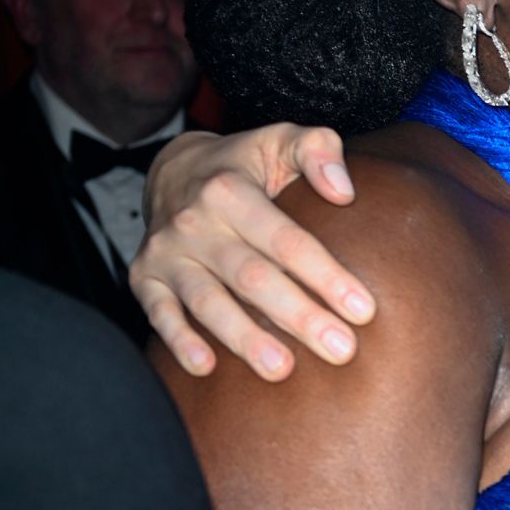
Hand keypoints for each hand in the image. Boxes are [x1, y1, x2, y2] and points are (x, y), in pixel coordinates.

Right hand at [133, 124, 372, 379]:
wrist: (173, 171)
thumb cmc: (245, 166)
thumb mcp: (281, 140)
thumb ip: (318, 150)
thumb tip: (344, 191)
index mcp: (230, 190)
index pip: (287, 240)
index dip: (326, 276)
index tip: (364, 310)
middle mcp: (195, 222)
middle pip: (253, 277)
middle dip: (298, 316)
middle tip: (341, 350)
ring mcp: (168, 253)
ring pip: (208, 301)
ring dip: (244, 338)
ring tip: (282, 369)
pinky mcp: (146, 278)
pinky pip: (158, 313)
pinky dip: (178, 340)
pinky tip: (205, 366)